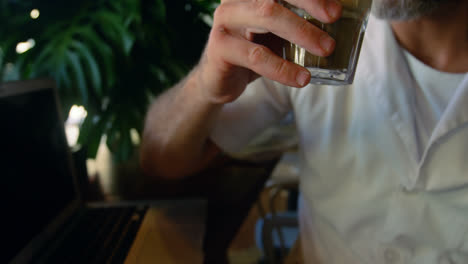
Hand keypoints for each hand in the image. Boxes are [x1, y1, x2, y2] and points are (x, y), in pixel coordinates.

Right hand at [196, 0, 341, 103]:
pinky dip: (282, 68)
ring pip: (267, 16)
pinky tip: (301, 78)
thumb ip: (296, 22)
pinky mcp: (220, 47)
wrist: (218, 80)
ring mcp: (225, 20)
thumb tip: (335, 22)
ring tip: (326, 49)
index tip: (335, 7)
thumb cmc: (252, 51)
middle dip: (310, 4)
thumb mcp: (276, 33)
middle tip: (334, 19)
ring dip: (301, 32)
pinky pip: (256, 55)